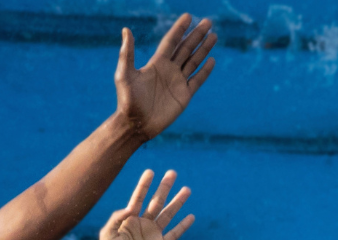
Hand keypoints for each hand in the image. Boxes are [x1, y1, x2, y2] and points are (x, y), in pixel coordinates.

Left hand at [95, 169, 191, 239]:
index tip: (150, 171)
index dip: (144, 185)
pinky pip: (174, 234)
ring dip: (177, 203)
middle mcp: (142, 224)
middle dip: (164, 187)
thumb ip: (117, 218)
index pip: (139, 198)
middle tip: (172, 173)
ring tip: (187, 189)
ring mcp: (152, 235)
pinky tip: (190, 216)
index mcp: (129, 220)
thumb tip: (131, 207)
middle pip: (156, 202)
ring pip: (168, 214)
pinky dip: (182, 226)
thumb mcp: (107, 235)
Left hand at [115, 15, 216, 141]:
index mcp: (156, 64)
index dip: (179, 29)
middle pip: (185, 48)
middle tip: (208, 21)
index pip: (170, 42)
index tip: (188, 16)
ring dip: (203, 49)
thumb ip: (126, 53)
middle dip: (196, 35)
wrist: (135, 125)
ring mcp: (177, 82)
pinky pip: (197, 80)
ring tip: (213, 36)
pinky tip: (211, 60)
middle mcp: (168, 71)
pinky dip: (205, 71)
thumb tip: (125, 30)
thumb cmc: (128, 100)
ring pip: (193, 61)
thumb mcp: (124, 75)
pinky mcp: (184, 96)